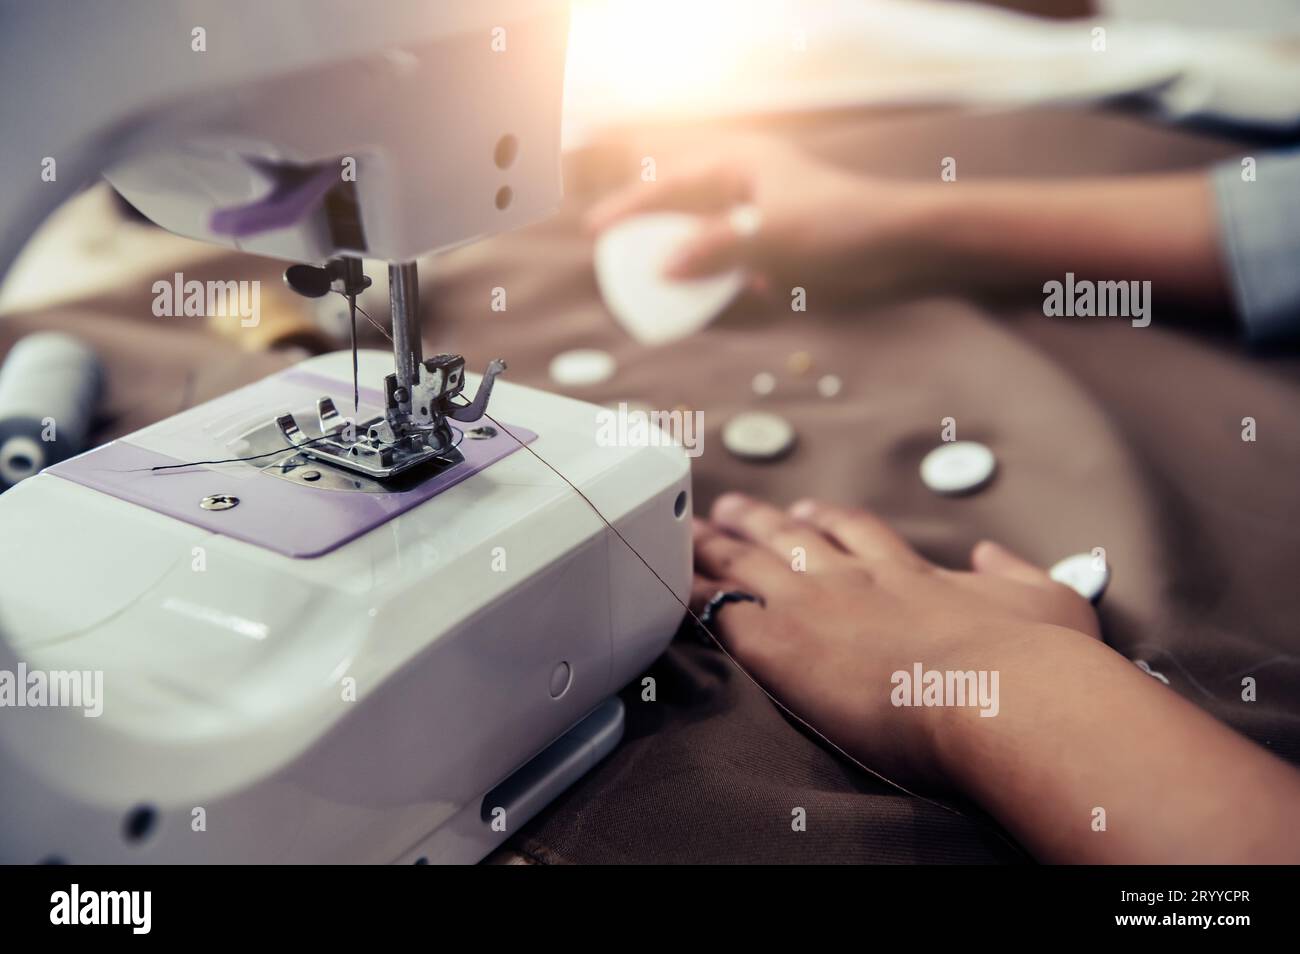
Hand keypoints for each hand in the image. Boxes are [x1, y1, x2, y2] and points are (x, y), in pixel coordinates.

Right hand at [585, 136, 935, 300]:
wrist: (904, 251)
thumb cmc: (842, 225)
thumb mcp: (769, 233)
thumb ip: (713, 248)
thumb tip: (663, 267)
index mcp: (740, 167)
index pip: (670, 185)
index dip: (629, 209)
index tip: (594, 233)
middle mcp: (745, 193)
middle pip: (681, 216)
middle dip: (648, 241)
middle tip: (613, 263)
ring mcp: (760, 229)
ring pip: (703, 250)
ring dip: (679, 273)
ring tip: (645, 295)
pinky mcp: (776, 262)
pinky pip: (729, 278)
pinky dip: (711, 295)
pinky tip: (693, 315)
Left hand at [691, 493, 1100, 787]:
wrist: (1004, 690)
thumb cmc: (1038, 659)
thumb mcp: (1050, 599)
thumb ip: (1015, 571)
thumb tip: (994, 551)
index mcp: (911, 573)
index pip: (856, 533)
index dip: (828, 521)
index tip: (808, 512)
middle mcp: (855, 579)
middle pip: (791, 538)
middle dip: (758, 521)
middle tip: (730, 508)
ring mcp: (815, 605)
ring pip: (747, 565)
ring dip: (716, 549)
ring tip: (691, 535)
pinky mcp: (782, 644)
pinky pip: (721, 614)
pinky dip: (696, 598)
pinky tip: (675, 590)